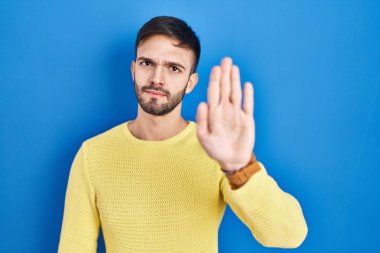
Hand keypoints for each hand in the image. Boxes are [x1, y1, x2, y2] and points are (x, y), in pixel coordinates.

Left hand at [196, 57, 254, 172]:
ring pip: (236, 93)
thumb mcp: (204, 136)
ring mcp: (236, 113)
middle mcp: (225, 110)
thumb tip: (202, 103)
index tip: (215, 68)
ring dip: (235, 80)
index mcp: (213, 112)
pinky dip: (248, 95)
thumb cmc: (214, 149)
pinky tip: (247, 84)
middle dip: (225, 74)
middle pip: (225, 88)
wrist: (230, 160)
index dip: (215, 80)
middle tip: (226, 60)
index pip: (214, 92)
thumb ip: (202, 120)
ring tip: (234, 67)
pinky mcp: (247, 120)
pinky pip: (247, 105)